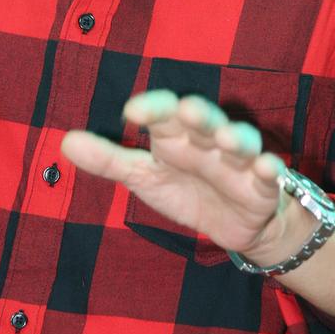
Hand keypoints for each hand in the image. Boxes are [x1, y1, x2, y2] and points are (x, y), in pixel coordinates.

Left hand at [59, 89, 305, 261]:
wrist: (232, 224)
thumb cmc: (185, 188)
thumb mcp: (144, 177)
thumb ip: (108, 159)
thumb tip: (65, 141)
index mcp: (176, 136)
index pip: (164, 113)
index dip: (152, 108)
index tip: (131, 111)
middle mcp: (207, 141)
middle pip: (204, 121)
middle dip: (198, 115)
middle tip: (187, 111)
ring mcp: (238, 161)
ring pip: (240, 141)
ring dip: (236, 138)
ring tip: (227, 140)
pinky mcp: (262, 185)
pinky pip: (269, 173)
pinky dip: (269, 169)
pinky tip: (266, 168)